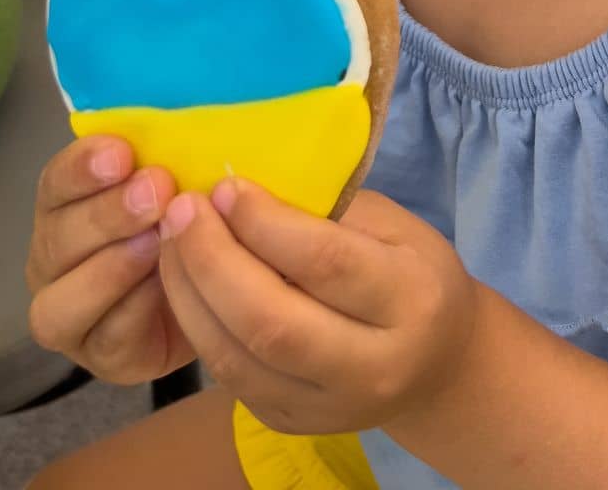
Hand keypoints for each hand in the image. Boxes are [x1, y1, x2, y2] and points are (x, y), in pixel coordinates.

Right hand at [26, 136, 193, 383]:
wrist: (216, 291)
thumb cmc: (191, 219)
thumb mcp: (183, 180)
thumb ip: (171, 157)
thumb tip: (191, 127)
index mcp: (67, 204)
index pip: (57, 181)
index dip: (84, 167)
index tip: (122, 152)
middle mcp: (56, 258)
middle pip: (59, 237)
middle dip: (107, 213)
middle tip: (156, 192)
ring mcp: (69, 312)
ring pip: (65, 298)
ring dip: (112, 268)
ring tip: (158, 242)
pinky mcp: (101, 356)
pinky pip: (106, 337)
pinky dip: (135, 311)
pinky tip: (167, 285)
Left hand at [156, 178, 480, 435]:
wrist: (437, 362)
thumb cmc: (412, 272)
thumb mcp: (394, 227)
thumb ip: (329, 212)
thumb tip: (246, 188)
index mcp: (410, 300)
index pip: (324, 263)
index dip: (265, 223)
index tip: (225, 185)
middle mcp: (372, 366)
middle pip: (273, 322)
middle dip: (213, 261)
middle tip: (181, 210)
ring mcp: (328, 407)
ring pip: (238, 359)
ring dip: (190, 295)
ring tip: (170, 241)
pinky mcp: (290, 423)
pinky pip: (229, 377)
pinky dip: (197, 325)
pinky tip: (185, 282)